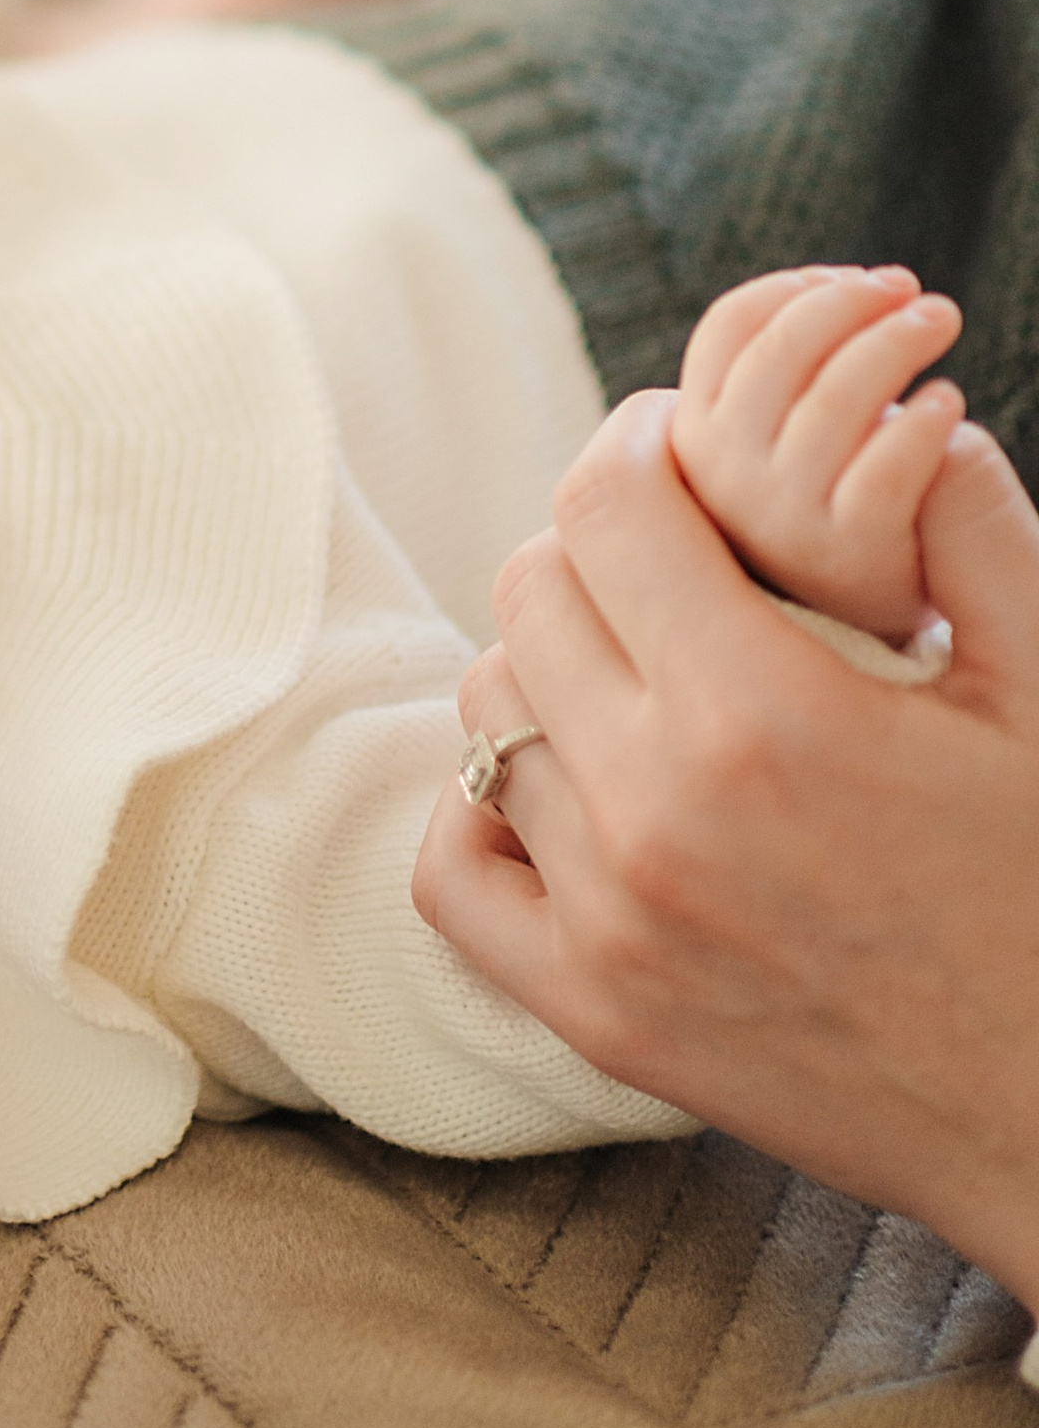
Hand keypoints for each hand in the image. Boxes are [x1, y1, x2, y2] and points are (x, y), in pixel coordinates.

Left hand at [412, 387, 1038, 1312]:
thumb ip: (973, 531)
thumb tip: (917, 417)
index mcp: (765, 712)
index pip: (605, 501)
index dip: (638, 444)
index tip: (683, 451)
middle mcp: (657, 810)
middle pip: (531, 588)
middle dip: (603, 548)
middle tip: (681, 564)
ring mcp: (610, 918)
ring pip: (491, 711)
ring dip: (555, 666)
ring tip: (650, 673)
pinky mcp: (592, 1009)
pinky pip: (454, 868)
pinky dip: (486, 808)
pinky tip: (571, 784)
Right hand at [669, 264, 964, 639]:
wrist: (877, 690)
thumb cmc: (835, 552)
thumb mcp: (769, 469)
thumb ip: (766, 401)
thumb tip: (816, 298)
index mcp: (693, 449)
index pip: (728, 330)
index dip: (795, 288)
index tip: (855, 281)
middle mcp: (721, 489)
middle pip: (775, 352)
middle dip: (846, 301)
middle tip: (909, 291)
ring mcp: (783, 528)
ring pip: (831, 399)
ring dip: (891, 340)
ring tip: (937, 323)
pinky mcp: (852, 563)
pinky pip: (884, 472)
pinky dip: (920, 424)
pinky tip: (947, 409)